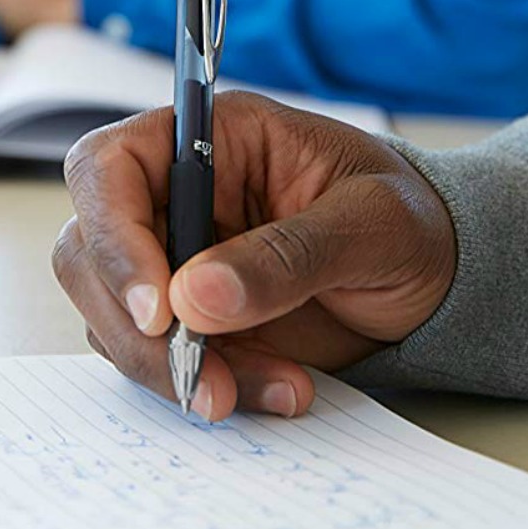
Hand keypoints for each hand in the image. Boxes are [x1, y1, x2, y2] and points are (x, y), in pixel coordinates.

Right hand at [52, 92, 456, 421]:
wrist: (438, 282)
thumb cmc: (410, 224)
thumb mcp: (371, 226)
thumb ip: (288, 255)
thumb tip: (195, 297)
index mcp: (211, 138)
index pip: (109, 166)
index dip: (114, 236)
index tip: (160, 309)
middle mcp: (176, 194)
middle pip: (89, 250)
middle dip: (136, 326)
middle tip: (203, 377)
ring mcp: (175, 257)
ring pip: (111, 314)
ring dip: (170, 366)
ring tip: (263, 390)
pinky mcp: (187, 316)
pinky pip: (154, 356)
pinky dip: (200, 385)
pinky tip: (274, 390)